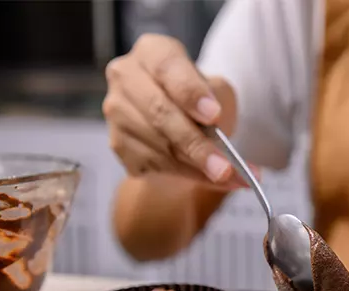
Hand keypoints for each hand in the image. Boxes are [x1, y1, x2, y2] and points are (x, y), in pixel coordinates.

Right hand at [102, 33, 257, 187]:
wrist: (178, 122)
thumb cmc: (199, 99)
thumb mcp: (215, 89)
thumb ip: (216, 103)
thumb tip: (219, 134)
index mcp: (153, 52)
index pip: (168, 68)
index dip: (191, 93)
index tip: (214, 115)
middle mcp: (126, 77)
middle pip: (160, 113)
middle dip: (196, 144)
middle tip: (225, 167)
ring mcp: (117, 113)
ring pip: (158, 146)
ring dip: (196, 167)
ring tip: (230, 178)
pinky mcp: (119, 145)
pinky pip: (154, 166)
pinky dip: (188, 176)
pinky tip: (210, 179)